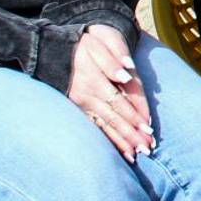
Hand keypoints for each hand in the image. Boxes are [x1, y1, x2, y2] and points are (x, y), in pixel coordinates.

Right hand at [69, 24, 153, 160]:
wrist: (51, 49)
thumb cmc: (81, 44)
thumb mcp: (97, 44)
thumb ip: (111, 59)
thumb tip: (126, 73)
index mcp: (96, 79)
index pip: (122, 100)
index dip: (136, 114)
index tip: (148, 129)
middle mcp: (88, 95)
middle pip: (115, 117)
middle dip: (132, 134)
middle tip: (147, 150)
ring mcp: (81, 104)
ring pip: (104, 126)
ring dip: (120, 141)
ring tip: (135, 156)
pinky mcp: (76, 108)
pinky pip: (93, 127)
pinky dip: (106, 140)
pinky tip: (115, 150)